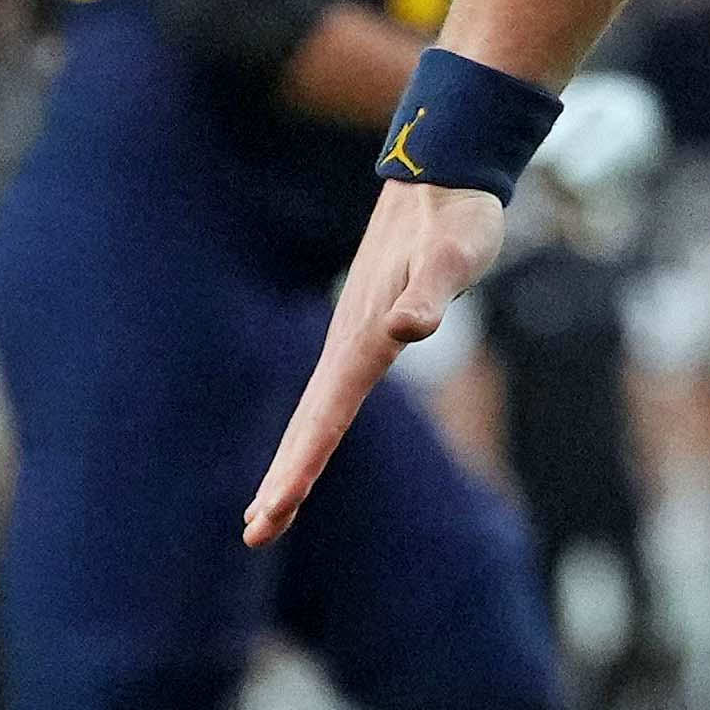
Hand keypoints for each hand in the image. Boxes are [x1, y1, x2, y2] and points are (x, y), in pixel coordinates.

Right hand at [246, 177, 505, 546]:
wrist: (439, 176)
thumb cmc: (456, 218)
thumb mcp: (456, 254)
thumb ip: (432, 292)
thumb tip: (409, 329)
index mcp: (365, 337)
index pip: (327, 416)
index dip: (302, 464)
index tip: (274, 510)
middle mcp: (349, 344)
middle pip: (311, 424)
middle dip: (284, 479)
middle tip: (254, 533)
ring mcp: (352, 340)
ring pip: (315, 414)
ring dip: (291, 463)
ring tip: (265, 514)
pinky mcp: (364, 334)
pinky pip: (331, 397)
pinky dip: (313, 434)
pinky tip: (305, 453)